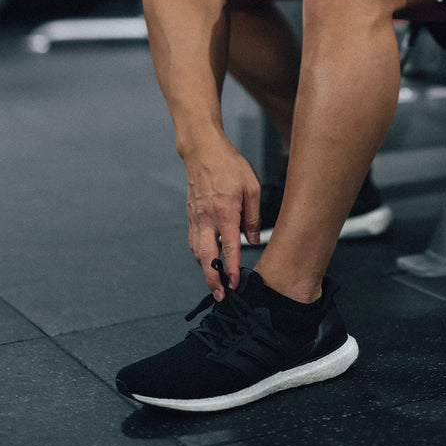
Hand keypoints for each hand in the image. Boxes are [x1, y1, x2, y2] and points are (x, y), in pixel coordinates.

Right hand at [183, 133, 261, 297]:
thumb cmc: (229, 165)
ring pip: (197, 251)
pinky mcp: (190, 215)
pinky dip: (199, 254)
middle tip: (220, 295)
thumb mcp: (252, 187)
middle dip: (212, 279)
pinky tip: (207, 258)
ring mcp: (196, 217)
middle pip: (207, 257)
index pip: (229, 247)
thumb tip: (254, 240)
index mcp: (225, 211)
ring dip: (205, 269)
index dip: (231, 269)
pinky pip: (193, 240)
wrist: (203, 151)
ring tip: (215, 281)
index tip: (234, 285)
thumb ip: (254, 216)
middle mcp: (207, 218)